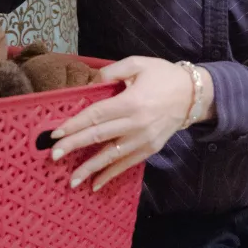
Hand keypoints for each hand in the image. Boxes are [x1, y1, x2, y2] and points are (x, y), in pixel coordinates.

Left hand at [50, 56, 214, 191]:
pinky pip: (127, 164)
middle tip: (53, 156)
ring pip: (111, 156)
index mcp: (131, 102)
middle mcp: (136, 124)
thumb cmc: (163, 76)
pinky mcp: (150, 149)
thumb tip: (90, 83)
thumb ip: (112, 72)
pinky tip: (96, 184)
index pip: (96, 115)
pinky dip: (111, 175)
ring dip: (90, 168)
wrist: (194, 95)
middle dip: (74, 147)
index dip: (74, 125)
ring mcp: (144, 139)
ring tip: (71, 180)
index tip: (55, 134)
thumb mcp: (138, 63)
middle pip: (99, 136)